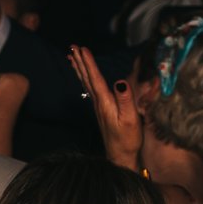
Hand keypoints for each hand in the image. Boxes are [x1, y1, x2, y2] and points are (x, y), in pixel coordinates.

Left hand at [70, 47, 142, 167]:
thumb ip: (125, 99)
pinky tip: (84, 76)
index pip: (95, 78)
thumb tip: (119, 81)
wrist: (120, 156)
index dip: (89, 63)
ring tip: (72, 56)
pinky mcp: (101, 110)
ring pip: (86, 83)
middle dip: (80, 62)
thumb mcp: (130, 119)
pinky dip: (85, 79)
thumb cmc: (127, 139)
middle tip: (72, 47)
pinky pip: (90, 89)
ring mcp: (98, 107)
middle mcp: (98, 103)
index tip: (82, 49)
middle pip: (87, 78)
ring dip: (80, 68)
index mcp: (105, 103)